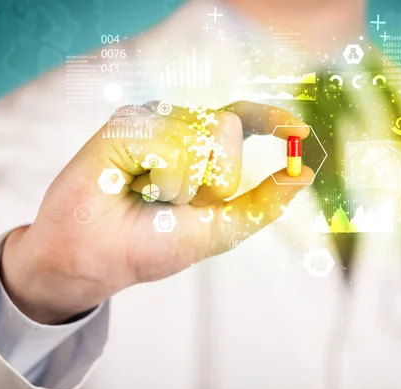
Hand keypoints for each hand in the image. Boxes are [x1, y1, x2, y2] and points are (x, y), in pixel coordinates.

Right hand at [1, 101, 312, 323]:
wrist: (96, 258)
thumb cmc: (149, 245)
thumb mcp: (219, 229)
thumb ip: (261, 203)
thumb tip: (304, 173)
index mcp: (199, 148)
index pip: (243, 119)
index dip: (272, 119)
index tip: (299, 131)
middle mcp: (177, 128)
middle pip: (229, 127)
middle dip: (214, 179)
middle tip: (173, 201)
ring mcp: (151, 123)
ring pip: (202, 134)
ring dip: (183, 185)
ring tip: (148, 195)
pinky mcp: (125, 124)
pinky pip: (172, 144)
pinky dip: (163, 179)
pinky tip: (132, 185)